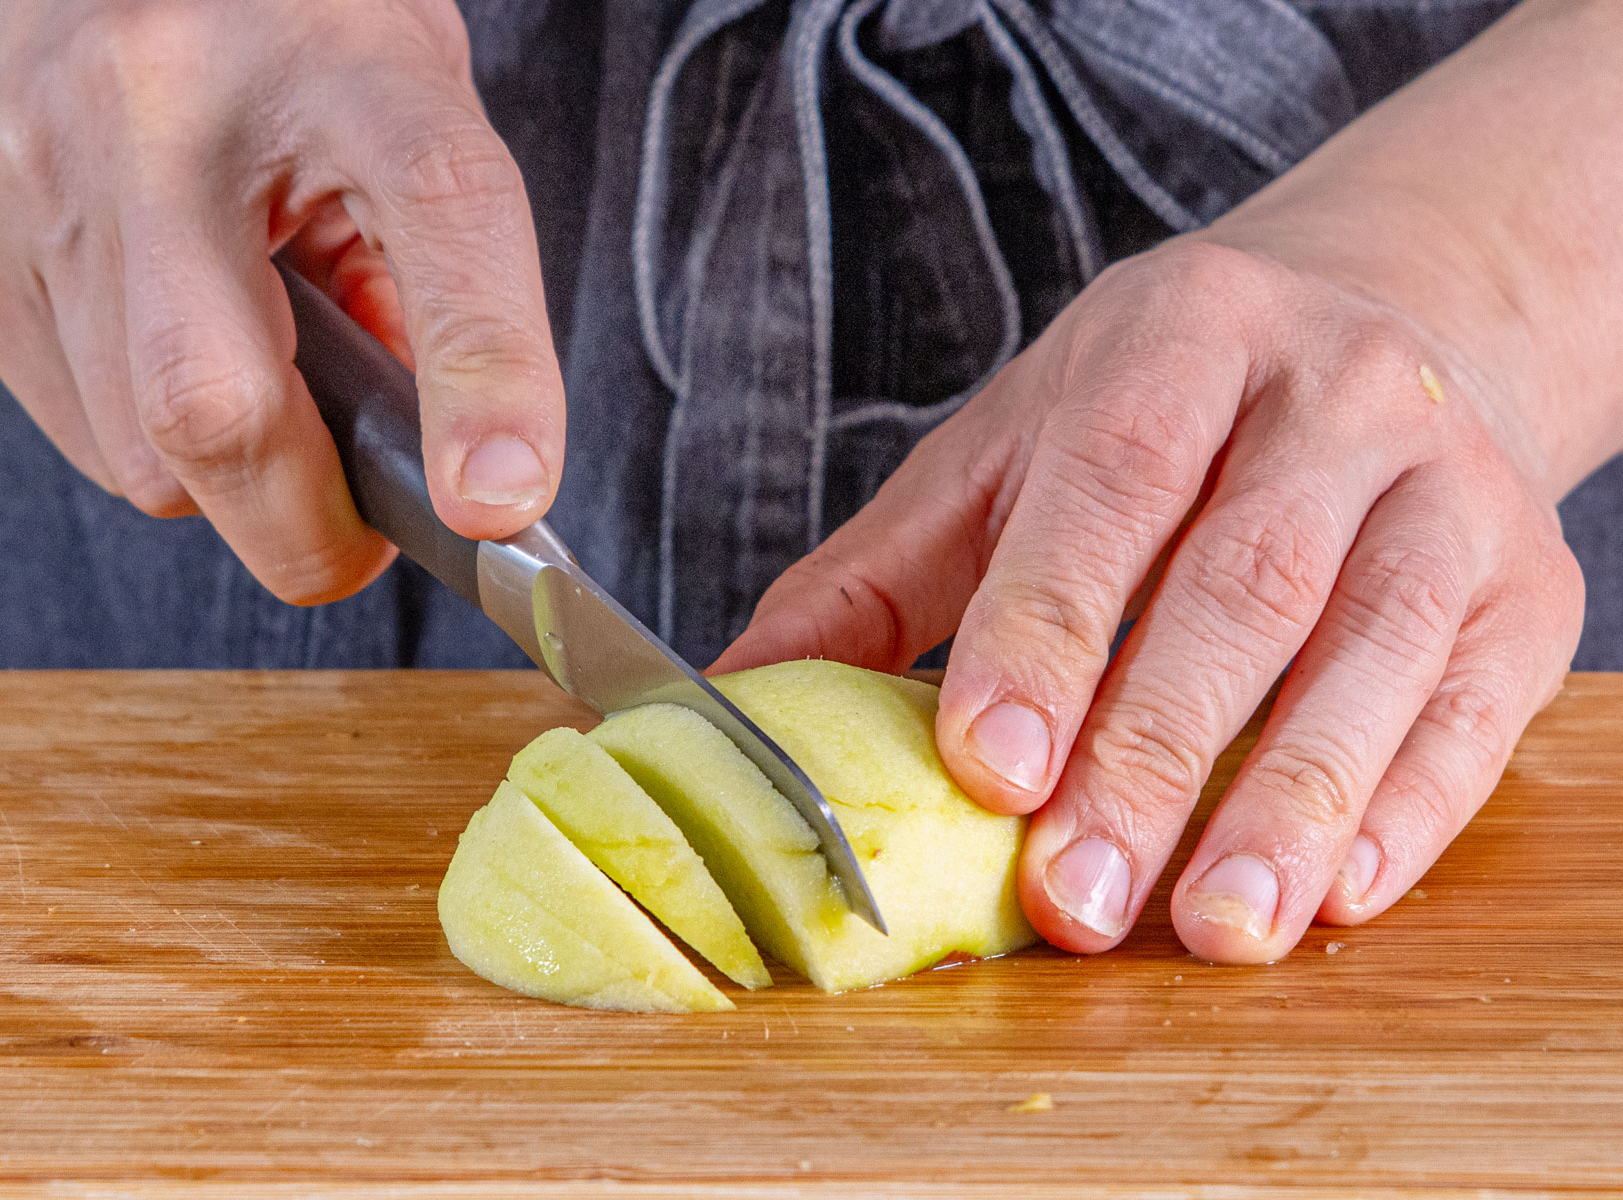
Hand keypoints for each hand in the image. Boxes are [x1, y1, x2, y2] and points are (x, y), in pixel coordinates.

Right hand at [0, 0, 562, 601]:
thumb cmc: (284, 46)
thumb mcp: (408, 111)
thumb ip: (443, 272)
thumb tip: (454, 468)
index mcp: (338, 60)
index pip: (440, 212)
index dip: (486, 375)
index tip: (498, 502)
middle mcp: (165, 105)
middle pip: (216, 405)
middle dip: (305, 530)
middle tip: (361, 542)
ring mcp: (42, 174)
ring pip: (142, 457)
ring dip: (228, 483)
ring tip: (267, 389)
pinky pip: (81, 435)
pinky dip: (155, 446)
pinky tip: (178, 355)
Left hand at [715, 235, 1583, 961]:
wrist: (1388, 320)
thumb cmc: (1163, 410)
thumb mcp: (1005, 454)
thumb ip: (876, 577)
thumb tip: (732, 698)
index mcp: (1177, 341)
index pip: (1112, 487)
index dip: (1050, 632)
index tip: (990, 770)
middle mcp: (1330, 395)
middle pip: (1244, 586)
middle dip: (1154, 755)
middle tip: (1075, 899)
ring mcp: (1446, 484)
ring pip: (1375, 652)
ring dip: (1293, 804)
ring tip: (1214, 931)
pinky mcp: (1527, 578)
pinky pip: (1477, 702)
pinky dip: (1410, 805)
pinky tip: (1337, 892)